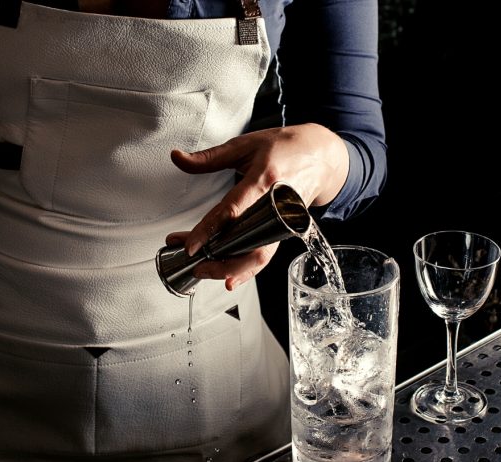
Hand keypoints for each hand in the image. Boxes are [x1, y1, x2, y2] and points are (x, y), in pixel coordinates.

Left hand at [168, 123, 348, 289]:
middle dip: (220, 260)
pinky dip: (247, 268)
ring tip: (206, 271)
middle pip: (249, 243)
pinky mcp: (284, 230)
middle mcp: (276, 205)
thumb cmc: (285, 147)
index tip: (191, 246)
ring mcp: (282, 221)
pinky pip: (265, 253)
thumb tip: (178, 158)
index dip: (210, 230)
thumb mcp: (245, 144)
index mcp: (264, 179)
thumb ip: (209, 157)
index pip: (233, 211)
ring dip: (232, 269)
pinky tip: (230, 277)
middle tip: (195, 265)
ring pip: (259, 255)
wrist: (322, 156)